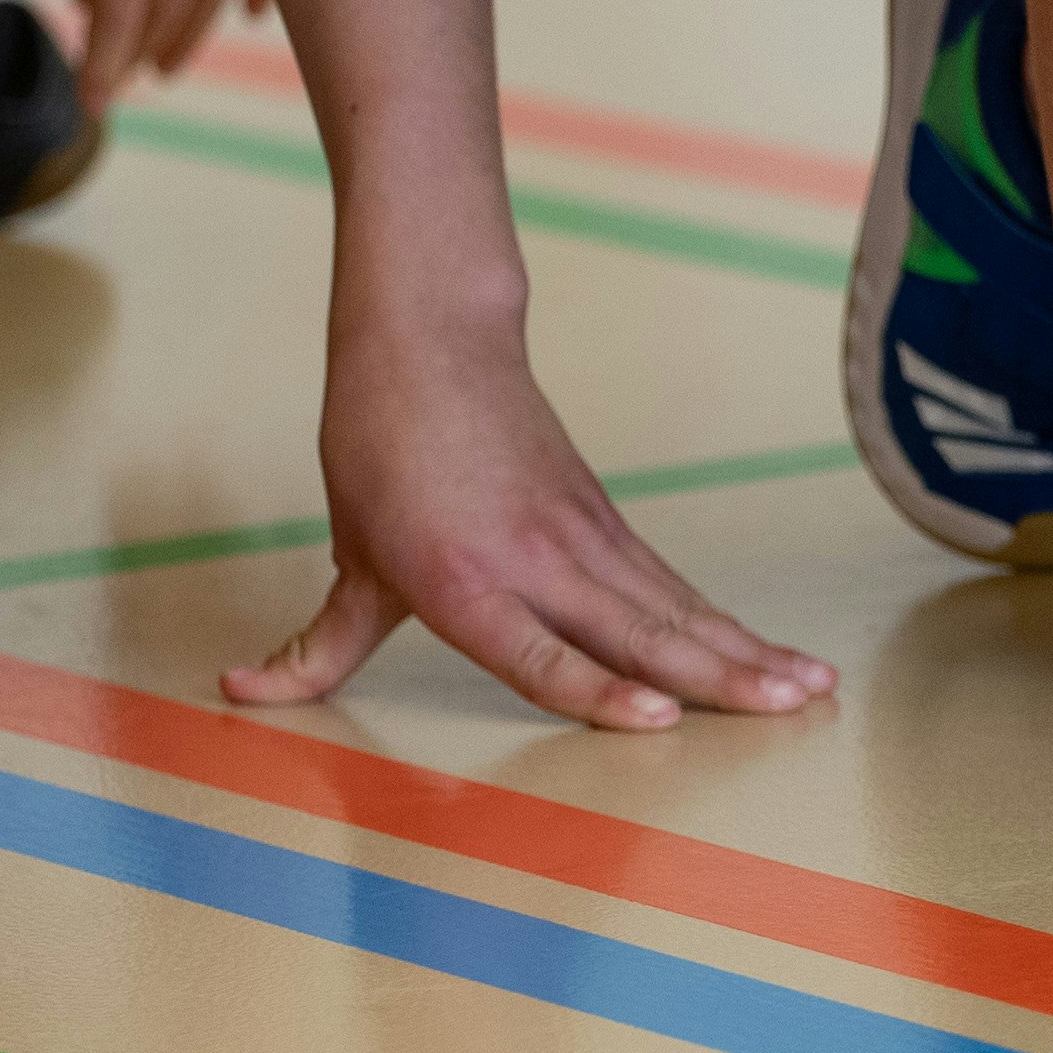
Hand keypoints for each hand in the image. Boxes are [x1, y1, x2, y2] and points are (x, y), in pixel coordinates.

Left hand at [225, 327, 835, 728]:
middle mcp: (535, 562)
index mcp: (466, 580)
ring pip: (675, 607)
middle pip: (638, 629)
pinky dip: (727, 623)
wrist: (431, 337)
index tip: (658, 716)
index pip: (539, 650)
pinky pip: (673, 586)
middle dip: (716, 674)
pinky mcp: (606, 524)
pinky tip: (772, 654)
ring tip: (809, 687)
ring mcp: (582, 539)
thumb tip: (243, 691)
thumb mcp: (348, 554)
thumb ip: (318, 644)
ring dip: (745, 649)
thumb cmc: (381, 446)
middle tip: (786, 709)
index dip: (597, 688)